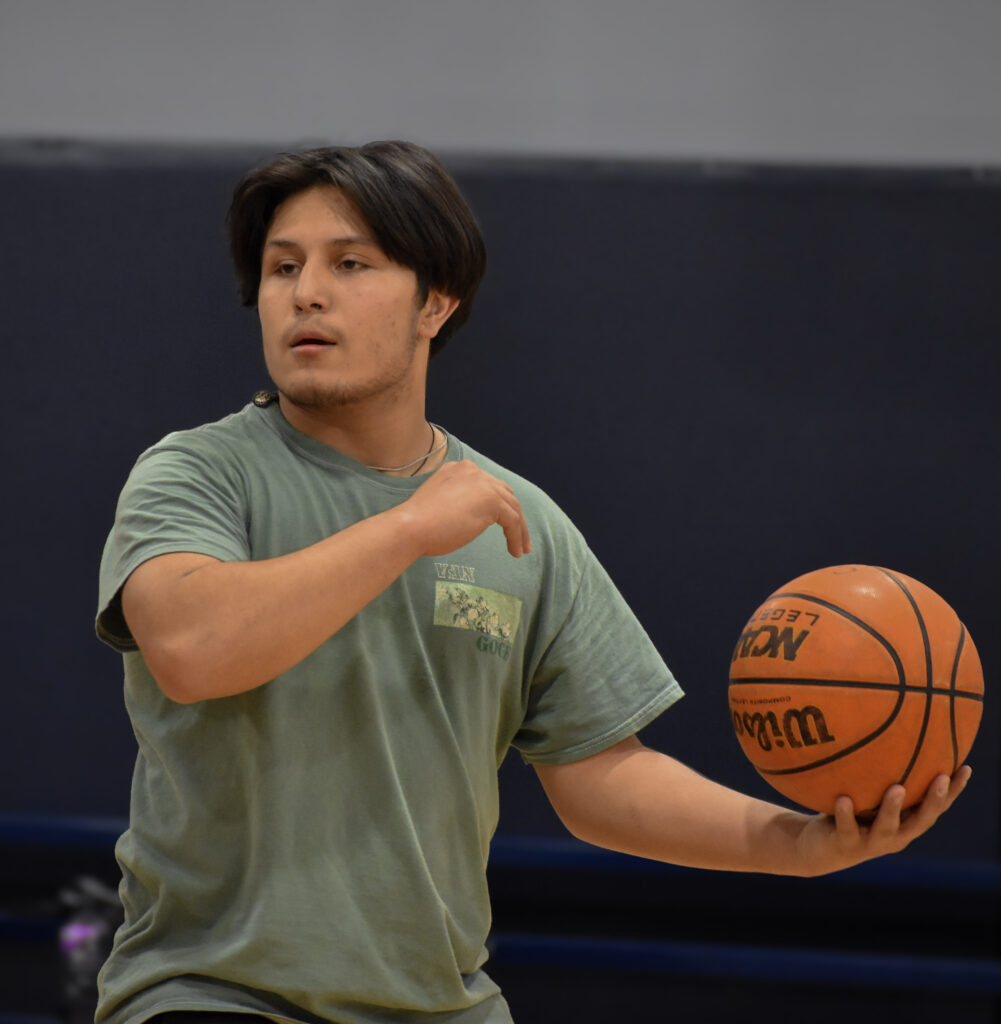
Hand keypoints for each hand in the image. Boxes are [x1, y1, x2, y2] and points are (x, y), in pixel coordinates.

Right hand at [398, 460, 531, 558]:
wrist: (411, 526)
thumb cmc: (419, 523)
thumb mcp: (441, 503)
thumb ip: (458, 501)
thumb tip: (472, 514)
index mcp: (459, 469)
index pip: (487, 485)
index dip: (497, 505)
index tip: (501, 524)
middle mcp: (473, 471)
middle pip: (504, 493)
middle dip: (513, 515)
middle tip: (517, 536)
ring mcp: (484, 484)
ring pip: (512, 507)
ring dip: (519, 530)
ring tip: (521, 550)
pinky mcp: (491, 501)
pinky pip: (513, 521)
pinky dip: (516, 537)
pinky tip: (515, 552)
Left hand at [795, 766, 971, 875]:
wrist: (821, 848)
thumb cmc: (853, 813)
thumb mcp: (870, 794)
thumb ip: (882, 775)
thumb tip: (892, 729)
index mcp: (906, 823)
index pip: (936, 807)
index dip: (953, 791)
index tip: (965, 768)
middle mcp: (896, 835)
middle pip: (920, 820)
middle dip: (933, 800)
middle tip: (941, 778)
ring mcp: (871, 842)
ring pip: (886, 827)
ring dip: (892, 808)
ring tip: (897, 788)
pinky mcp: (845, 843)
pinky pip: (846, 827)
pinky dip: (845, 813)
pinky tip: (843, 798)